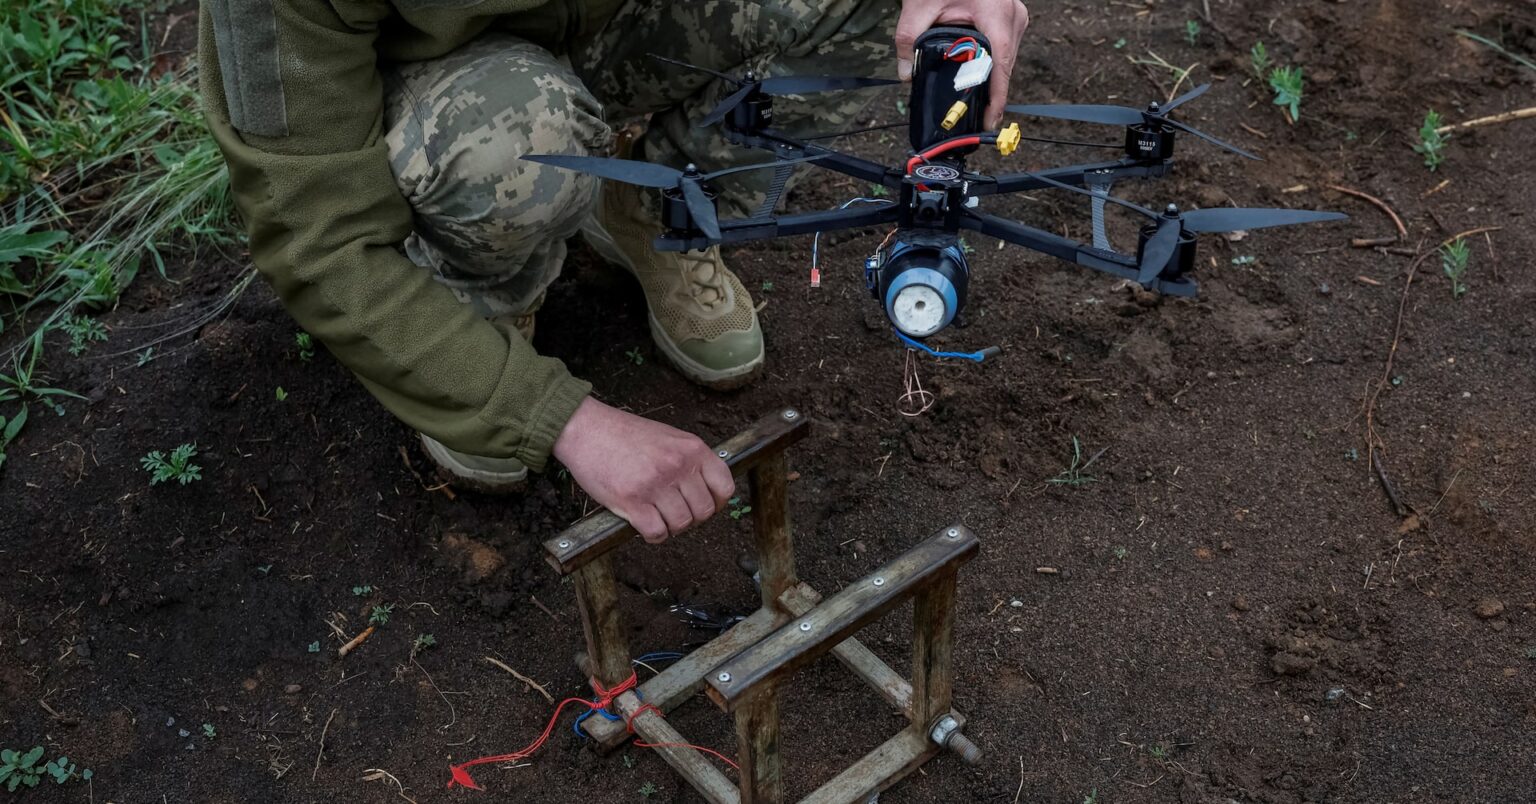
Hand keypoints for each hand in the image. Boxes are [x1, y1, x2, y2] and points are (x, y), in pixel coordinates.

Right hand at [552, 397, 734, 542]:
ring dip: (672, 527)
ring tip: (658, 517)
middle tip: (675, 513)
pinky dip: (654, 535)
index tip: (704, 505)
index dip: (717, 503)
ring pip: (681, 524)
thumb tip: (706, 489)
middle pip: (704, 511)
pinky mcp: (632, 500)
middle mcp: (677, 466)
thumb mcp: (669, 437)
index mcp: (692, 449)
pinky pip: (656, 533)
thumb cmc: (625, 435)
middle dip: (691, 518)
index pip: (724, 487)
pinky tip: (645, 525)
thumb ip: (689, 460)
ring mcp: (655, 484)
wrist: (587, 429)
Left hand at [895, 0, 1030, 128]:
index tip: (991, 119)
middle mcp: (1013, 16)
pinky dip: (991, 61)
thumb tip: (906, 74)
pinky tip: (976, 73)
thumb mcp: (919, 6)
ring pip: (1006, 58)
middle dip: (989, 90)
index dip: (997, 97)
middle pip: (1004, 65)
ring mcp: (1016, 16)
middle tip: (973, 115)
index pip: (1001, 65)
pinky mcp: (1012, 18)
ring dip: (989, 75)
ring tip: (974, 99)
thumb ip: (909, 40)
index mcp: (996, 14)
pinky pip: (1004, 47)